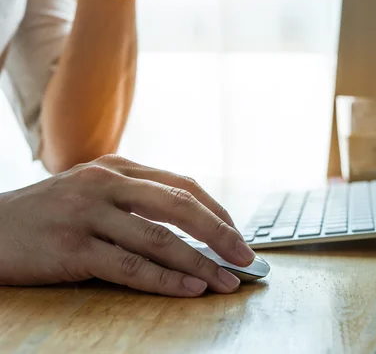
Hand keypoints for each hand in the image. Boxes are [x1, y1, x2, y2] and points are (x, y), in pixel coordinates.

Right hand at [0, 155, 254, 296]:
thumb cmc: (49, 213)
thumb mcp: (93, 191)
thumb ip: (135, 199)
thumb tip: (192, 228)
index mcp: (118, 166)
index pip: (182, 185)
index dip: (216, 211)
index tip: (237, 235)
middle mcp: (107, 182)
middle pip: (180, 206)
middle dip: (220, 233)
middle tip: (246, 257)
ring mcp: (89, 213)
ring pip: (160, 238)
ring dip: (200, 263)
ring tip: (227, 280)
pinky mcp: (72, 247)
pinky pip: (130, 266)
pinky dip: (166, 279)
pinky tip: (190, 289)